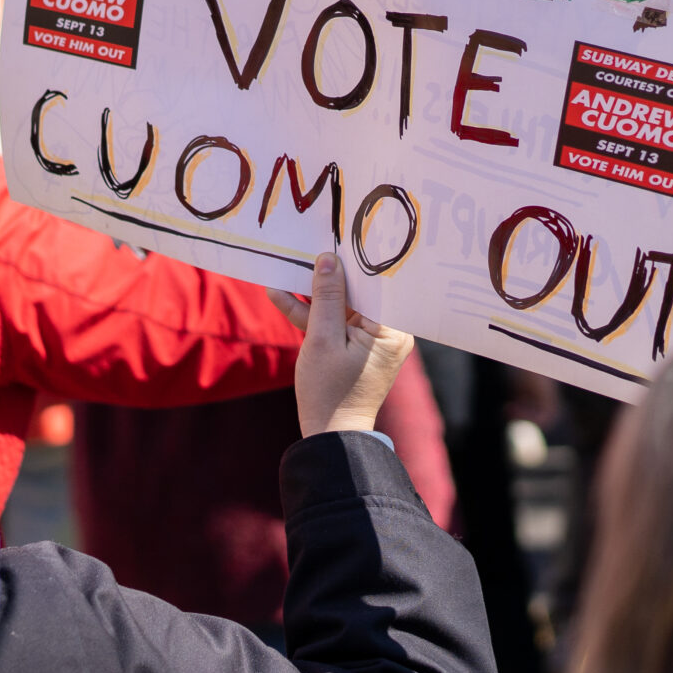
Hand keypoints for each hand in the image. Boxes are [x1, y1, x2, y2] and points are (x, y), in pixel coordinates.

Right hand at [270, 252, 413, 436]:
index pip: (375, 283)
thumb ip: (326, 297)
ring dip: (314, 293)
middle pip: (358, 291)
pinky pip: (335, 323)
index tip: (336, 234)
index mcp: (391, 329)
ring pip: (342, 305)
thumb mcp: (322, 339)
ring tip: (288, 266)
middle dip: (331, 272)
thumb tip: (328, 259)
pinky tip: (281, 295)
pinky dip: (311, 314)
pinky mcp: (355, 348)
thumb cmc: (329, 392)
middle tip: (311, 243)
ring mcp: (371, 340)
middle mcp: (389, 331)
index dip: (353, 259)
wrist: (331, 437)